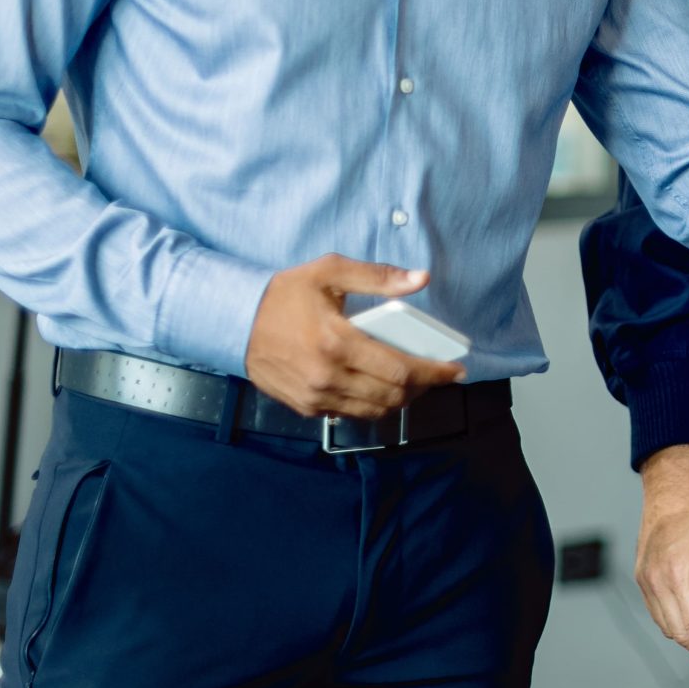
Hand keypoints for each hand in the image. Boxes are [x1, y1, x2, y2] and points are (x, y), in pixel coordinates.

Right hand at [243, 255, 464, 417]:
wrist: (232, 321)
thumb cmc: (283, 295)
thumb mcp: (329, 273)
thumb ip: (377, 276)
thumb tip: (420, 279)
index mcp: (337, 343)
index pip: (400, 370)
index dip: (434, 373)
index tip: (456, 371)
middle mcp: (328, 376)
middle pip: (393, 395)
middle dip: (423, 387)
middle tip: (436, 374)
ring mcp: (315, 397)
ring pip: (375, 411)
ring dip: (400, 399)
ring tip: (412, 382)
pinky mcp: (306, 407)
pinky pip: (350, 414)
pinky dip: (372, 405)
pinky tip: (377, 387)